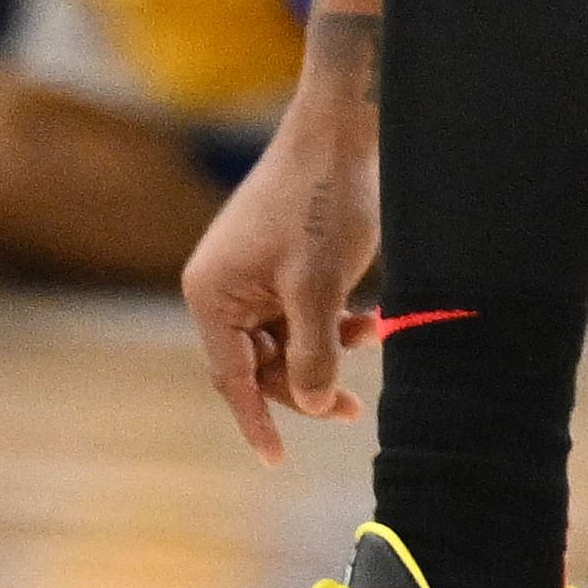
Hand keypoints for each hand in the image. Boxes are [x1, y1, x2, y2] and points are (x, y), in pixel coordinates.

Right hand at [187, 91, 382, 462]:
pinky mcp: (280, 257)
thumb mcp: (320, 285)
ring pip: (287, 335)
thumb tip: (309, 405)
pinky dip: (331, 318)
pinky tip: (368, 319)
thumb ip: (313, 351)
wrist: (344, 126)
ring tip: (375, 336)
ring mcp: (250, 271)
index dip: (258, 420)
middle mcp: (221, 287)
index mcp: (212, 296)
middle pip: (262, 361)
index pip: (233, 378)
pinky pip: (300, 308)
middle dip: (308, 382)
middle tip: (352, 409)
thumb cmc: (324, 201)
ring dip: (328, 345)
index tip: (277, 461)